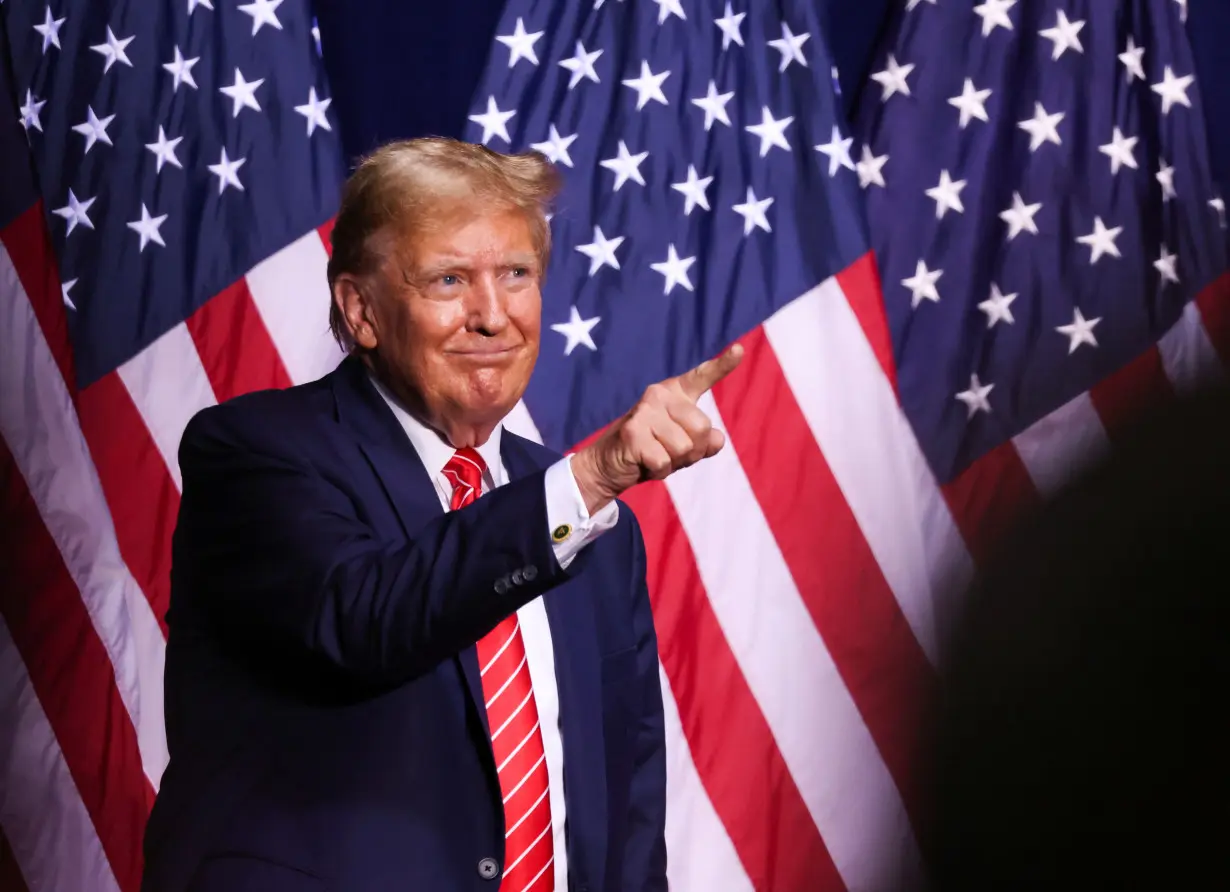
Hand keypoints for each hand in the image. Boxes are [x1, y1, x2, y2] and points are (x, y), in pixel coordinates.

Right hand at [571, 344, 743, 513]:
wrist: (610, 464)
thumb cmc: (652, 450)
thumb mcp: (684, 447)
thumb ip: (705, 441)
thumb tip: (717, 438)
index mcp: (675, 393)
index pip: (702, 377)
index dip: (723, 365)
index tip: (739, 350)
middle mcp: (659, 394)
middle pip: (702, 428)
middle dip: (692, 451)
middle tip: (668, 451)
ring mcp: (645, 410)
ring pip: (685, 447)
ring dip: (674, 462)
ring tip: (655, 455)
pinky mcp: (633, 431)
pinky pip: (665, 461)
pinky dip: (658, 471)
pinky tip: (644, 462)